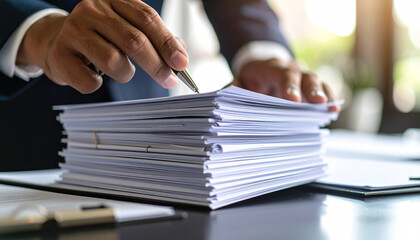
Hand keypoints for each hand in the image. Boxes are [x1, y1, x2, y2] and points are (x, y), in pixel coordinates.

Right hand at [17, 0, 187, 93]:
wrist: (55, 40)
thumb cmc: (100, 37)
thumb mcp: (127, 29)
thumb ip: (154, 38)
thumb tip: (181, 55)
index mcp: (114, 0)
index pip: (146, 18)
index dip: (167, 42)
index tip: (181, 63)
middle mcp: (92, 10)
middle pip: (134, 40)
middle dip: (157, 65)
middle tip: (168, 80)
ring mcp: (73, 31)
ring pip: (113, 61)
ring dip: (125, 74)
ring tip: (121, 70)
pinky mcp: (59, 54)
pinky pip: (90, 81)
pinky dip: (98, 84)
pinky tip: (95, 75)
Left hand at [232, 58, 339, 111]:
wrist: (263, 69)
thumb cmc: (251, 79)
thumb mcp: (239, 82)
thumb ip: (233, 90)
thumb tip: (223, 99)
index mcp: (271, 68)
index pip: (281, 75)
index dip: (287, 87)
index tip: (292, 100)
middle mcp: (291, 69)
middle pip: (303, 77)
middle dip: (310, 90)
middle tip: (316, 103)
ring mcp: (303, 77)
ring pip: (317, 82)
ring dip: (324, 96)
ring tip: (329, 109)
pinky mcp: (312, 87)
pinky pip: (324, 91)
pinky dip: (329, 100)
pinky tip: (332, 111)